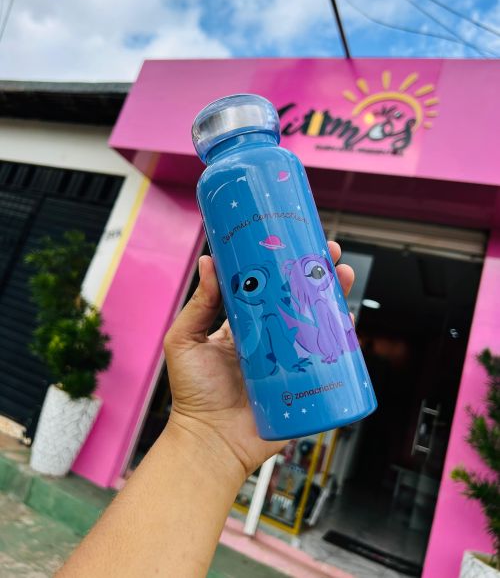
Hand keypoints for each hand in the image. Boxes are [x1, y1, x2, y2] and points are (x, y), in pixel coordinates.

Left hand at [163, 240, 354, 486]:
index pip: (268, 287)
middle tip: (328, 253)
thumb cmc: (194, 394)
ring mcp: (291, 359)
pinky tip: (348, 319)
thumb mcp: (185, 341)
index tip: (292, 242)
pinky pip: (328, 358)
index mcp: (246, 325)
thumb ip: (199, 305)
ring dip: (333, 297)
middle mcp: (272, 337)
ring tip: (342, 276)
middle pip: (299, 299)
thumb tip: (208, 262)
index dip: (282, 264)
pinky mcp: (304, 382)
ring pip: (318, 322)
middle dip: (316, 274)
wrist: (211, 442)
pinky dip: (342, 339)